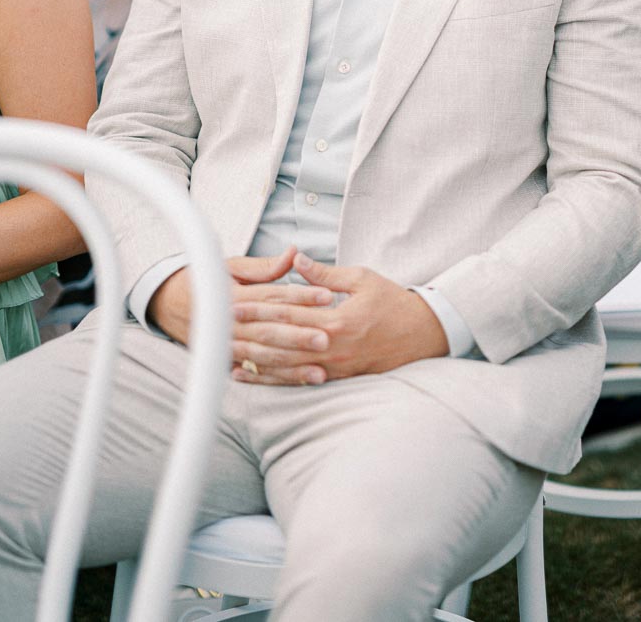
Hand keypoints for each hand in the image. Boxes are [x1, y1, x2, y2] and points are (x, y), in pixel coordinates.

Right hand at [150, 247, 334, 387]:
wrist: (168, 304)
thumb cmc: (207, 281)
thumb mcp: (232, 267)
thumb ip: (265, 266)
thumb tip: (294, 253)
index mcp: (235, 296)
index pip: (273, 296)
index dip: (301, 295)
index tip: (328, 296)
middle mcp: (231, 323)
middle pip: (270, 330)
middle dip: (300, 335)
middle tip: (328, 337)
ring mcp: (228, 345)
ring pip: (264, 357)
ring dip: (293, 365)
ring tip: (320, 370)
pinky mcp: (228, 360)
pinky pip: (256, 373)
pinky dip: (278, 378)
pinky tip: (300, 380)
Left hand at [232, 252, 448, 385]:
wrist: (423, 334)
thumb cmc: (393, 302)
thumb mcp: (362, 278)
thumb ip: (326, 274)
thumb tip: (298, 260)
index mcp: (336, 320)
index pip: (288, 313)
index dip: (258, 308)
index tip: (233, 303)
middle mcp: (331, 347)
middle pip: (280, 341)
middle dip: (248, 334)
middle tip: (218, 328)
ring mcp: (333, 367)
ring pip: (284, 366)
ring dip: (253, 360)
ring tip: (224, 355)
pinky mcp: (336, 378)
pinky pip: (298, 381)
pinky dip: (272, 379)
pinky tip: (251, 376)